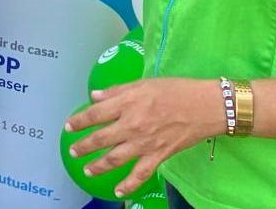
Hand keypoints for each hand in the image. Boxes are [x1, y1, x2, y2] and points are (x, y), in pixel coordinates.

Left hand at [65, 78, 223, 196]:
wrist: (206, 106)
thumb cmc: (176, 90)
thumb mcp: (144, 83)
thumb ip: (117, 91)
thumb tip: (95, 97)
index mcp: (128, 104)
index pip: (95, 114)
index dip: (79, 121)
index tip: (69, 127)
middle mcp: (132, 125)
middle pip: (101, 139)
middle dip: (84, 146)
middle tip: (73, 151)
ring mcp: (144, 143)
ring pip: (115, 158)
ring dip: (98, 166)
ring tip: (87, 170)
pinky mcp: (158, 155)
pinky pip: (140, 174)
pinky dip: (128, 185)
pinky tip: (119, 191)